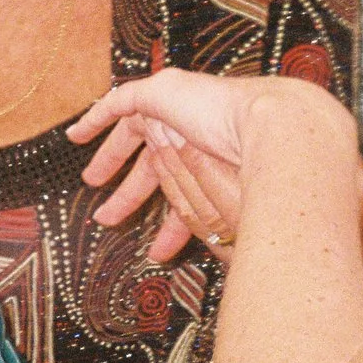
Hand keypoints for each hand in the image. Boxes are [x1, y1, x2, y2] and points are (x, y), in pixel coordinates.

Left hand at [67, 70, 362, 259]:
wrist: (288, 135)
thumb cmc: (278, 179)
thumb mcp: (250, 216)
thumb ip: (239, 232)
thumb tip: (250, 270)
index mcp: (218, 159)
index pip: (188, 192)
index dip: (173, 224)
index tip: (160, 251)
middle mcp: (199, 132)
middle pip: (156, 165)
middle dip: (134, 195)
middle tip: (111, 219)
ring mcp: (180, 108)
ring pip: (133, 135)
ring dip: (111, 160)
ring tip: (91, 182)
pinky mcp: (162, 92)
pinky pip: (118, 102)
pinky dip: (96, 117)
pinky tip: (75, 134)